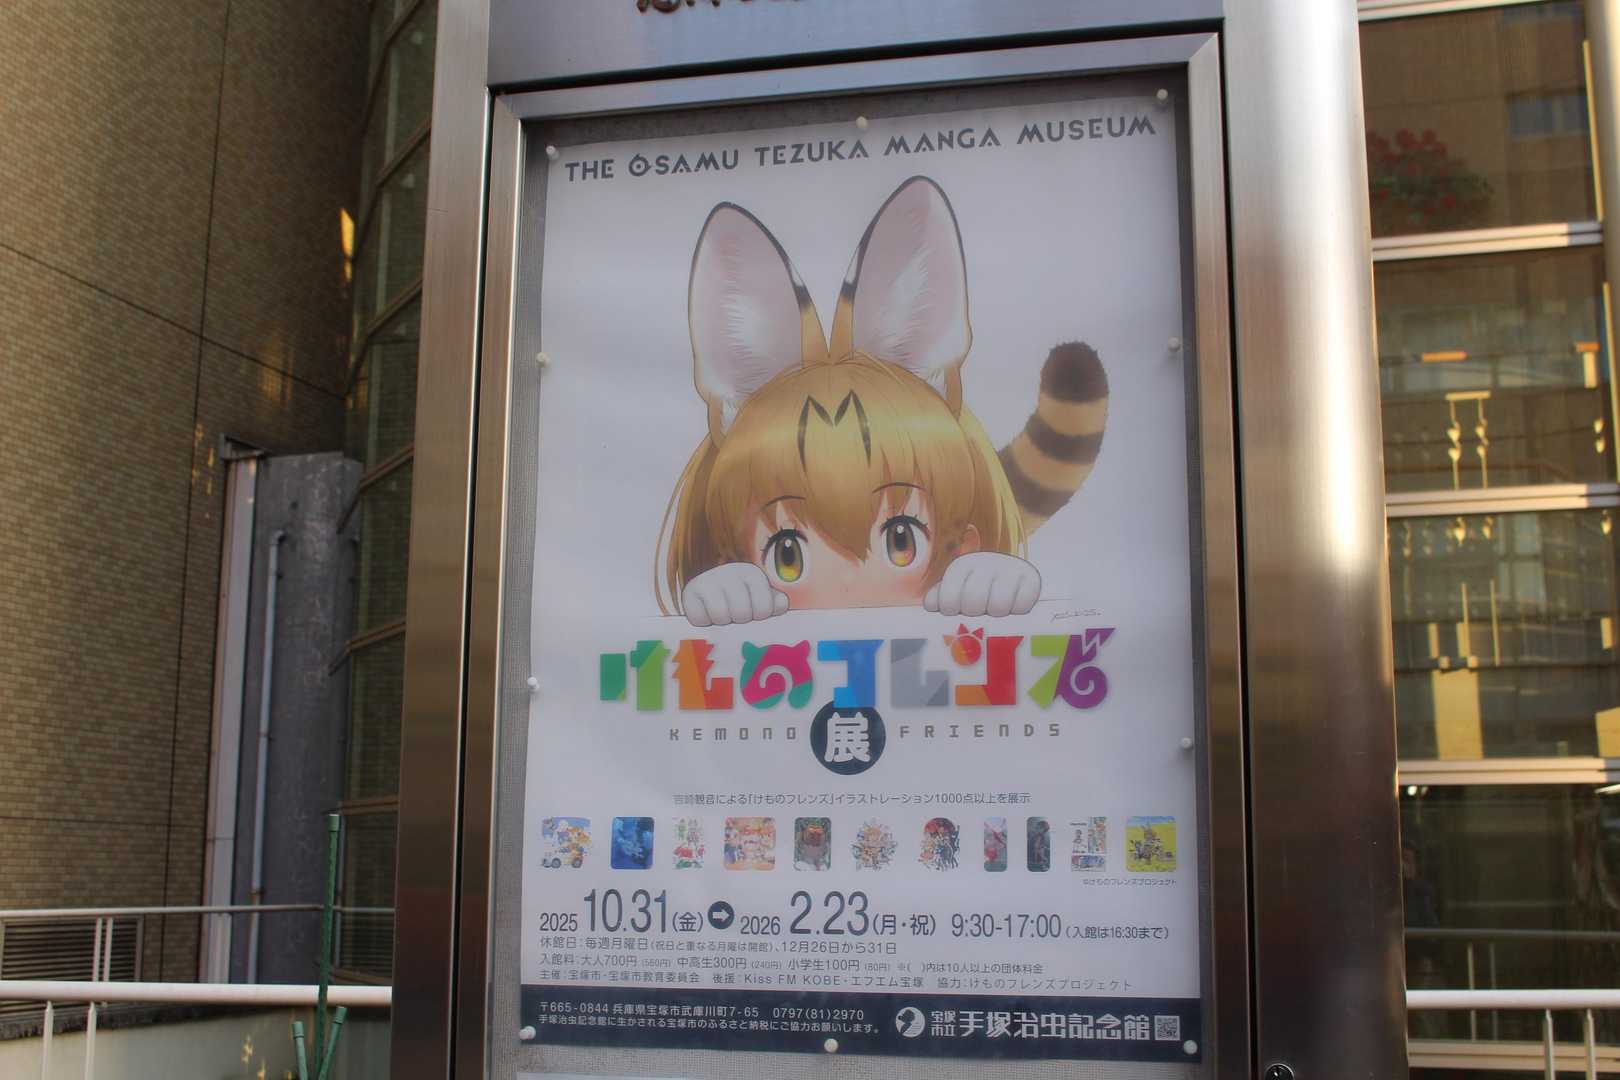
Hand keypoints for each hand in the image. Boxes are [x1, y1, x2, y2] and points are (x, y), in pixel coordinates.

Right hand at [682, 562, 789, 625]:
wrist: (707, 581)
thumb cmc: (740, 594)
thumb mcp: (760, 595)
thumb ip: (774, 603)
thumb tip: (781, 604)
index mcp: (751, 574)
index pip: (764, 608)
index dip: (760, 616)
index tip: (755, 612)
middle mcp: (729, 573)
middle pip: (742, 613)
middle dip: (740, 619)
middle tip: (736, 615)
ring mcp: (707, 582)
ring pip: (720, 617)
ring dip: (722, 622)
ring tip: (723, 615)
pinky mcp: (689, 594)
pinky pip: (699, 620)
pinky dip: (704, 622)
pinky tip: (707, 614)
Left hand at [924, 552, 1040, 616]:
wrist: (1011, 571)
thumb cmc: (976, 586)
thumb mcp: (955, 588)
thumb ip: (939, 597)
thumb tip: (931, 605)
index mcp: (962, 566)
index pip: (948, 599)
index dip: (951, 611)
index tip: (956, 610)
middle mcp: (986, 562)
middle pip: (973, 604)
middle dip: (974, 614)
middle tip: (979, 610)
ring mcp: (1010, 569)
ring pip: (998, 608)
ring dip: (996, 615)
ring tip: (994, 610)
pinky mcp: (1031, 580)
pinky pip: (1021, 608)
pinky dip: (1016, 612)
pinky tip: (1013, 606)